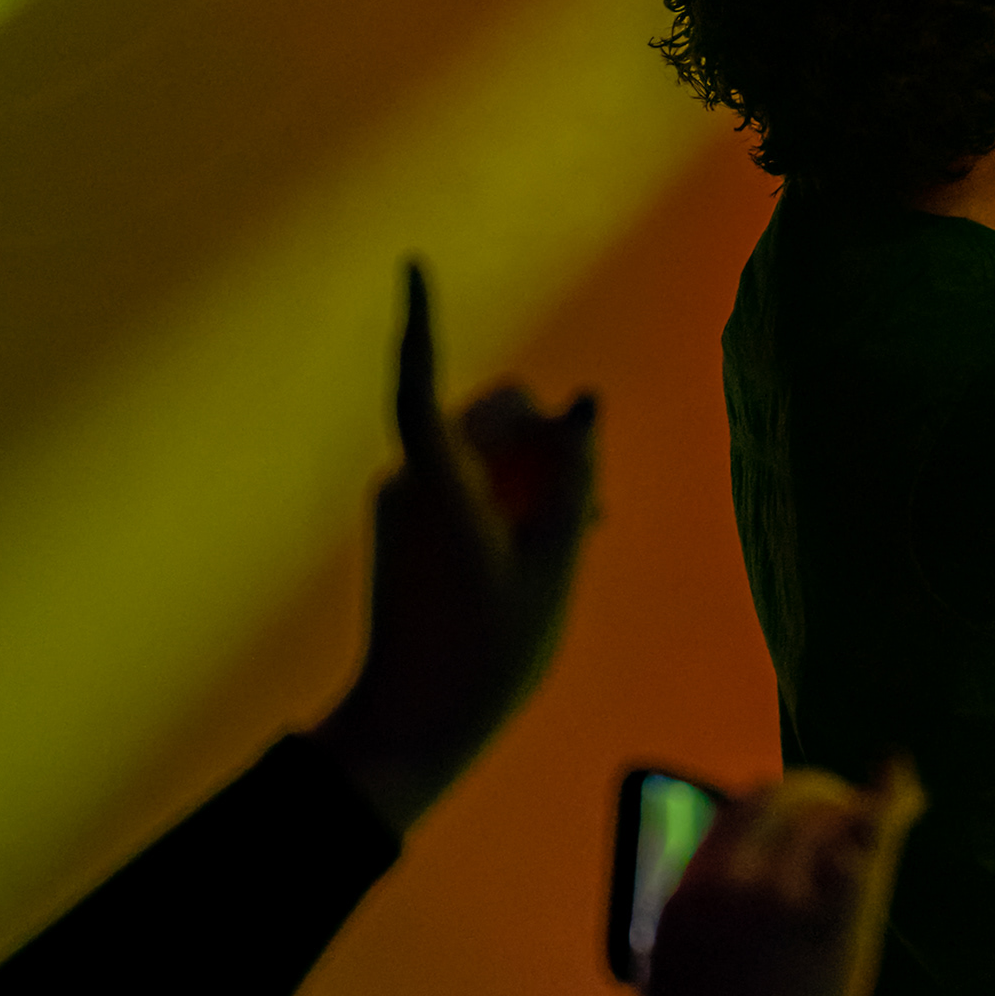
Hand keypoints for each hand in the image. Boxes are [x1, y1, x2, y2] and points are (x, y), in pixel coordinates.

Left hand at [312, 264, 599, 833]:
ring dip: (530, 479)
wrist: (410, 730)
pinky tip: (542, 555)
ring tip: (576, 542)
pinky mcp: (404, 535)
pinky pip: (462, 490)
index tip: (414, 265)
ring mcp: (402, 509)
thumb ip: (571, 478)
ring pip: (478, 457)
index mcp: (438, 487)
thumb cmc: (484, 655)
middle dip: (541, 442)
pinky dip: (505, 503)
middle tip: (592, 509)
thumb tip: (584, 403)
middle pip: (482, 419)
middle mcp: (409, 485)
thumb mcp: (552, 566)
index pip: (423, 384)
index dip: (422, 323)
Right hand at [561, 761, 928, 995]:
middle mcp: (731, 880)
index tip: (809, 806)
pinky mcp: (831, 928)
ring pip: (830, 816)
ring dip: (861, 812)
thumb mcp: (681, 981)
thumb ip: (710, 932)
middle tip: (859, 811)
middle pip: (788, 799)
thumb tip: (734, 924)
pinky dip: (891, 809)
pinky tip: (910, 793)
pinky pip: (866, 845)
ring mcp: (779, 898)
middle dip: (826, 797)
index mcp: (687, 892)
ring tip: (890, 813)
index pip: (740, 811)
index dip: (781, 800)